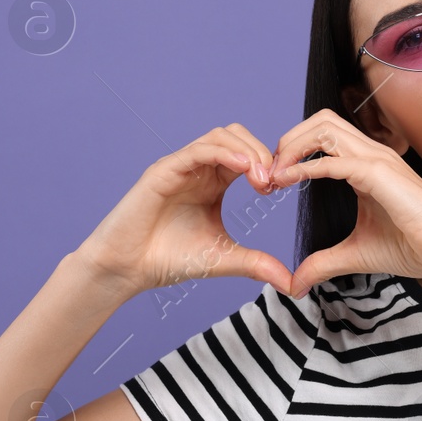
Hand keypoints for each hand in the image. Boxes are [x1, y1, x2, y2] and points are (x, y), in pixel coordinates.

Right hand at [76, 124, 295, 297]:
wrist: (129, 269)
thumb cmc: (169, 260)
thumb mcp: (224, 258)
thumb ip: (256, 264)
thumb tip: (292, 284)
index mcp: (214, 182)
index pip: (248, 155)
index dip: (269, 164)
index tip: (282, 187)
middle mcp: (198, 169)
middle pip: (238, 136)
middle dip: (263, 152)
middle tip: (273, 183)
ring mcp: (180, 166)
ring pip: (221, 136)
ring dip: (248, 150)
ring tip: (261, 178)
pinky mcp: (164, 170)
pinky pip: (198, 149)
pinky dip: (224, 152)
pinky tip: (243, 168)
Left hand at [267, 109, 421, 295]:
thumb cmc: (414, 248)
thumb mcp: (355, 255)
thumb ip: (323, 264)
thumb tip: (296, 285)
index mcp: (366, 164)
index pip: (323, 136)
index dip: (293, 151)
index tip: (273, 181)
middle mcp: (370, 153)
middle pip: (319, 120)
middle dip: (288, 140)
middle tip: (268, 173)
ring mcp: (376, 159)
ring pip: (323, 127)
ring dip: (291, 147)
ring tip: (274, 176)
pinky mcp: (378, 172)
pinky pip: (332, 159)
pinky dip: (304, 166)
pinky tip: (287, 182)